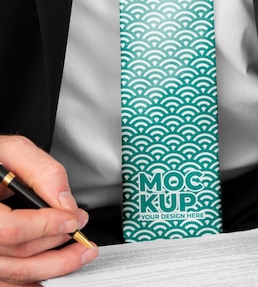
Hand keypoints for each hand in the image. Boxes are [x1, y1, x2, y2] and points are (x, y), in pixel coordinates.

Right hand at [0, 135, 97, 283]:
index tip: (73, 219)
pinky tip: (56, 269)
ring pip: (17, 273)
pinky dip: (36, 278)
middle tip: (81, 228)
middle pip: (17, 254)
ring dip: (54, 266)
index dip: (45, 226)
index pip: (9, 229)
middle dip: (57, 242)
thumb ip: (41, 171)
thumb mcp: (11, 151)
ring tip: (79, 253)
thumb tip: (65, 201)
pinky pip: (10, 280)